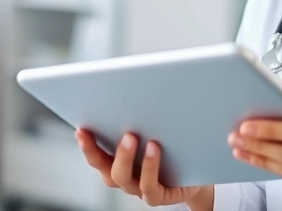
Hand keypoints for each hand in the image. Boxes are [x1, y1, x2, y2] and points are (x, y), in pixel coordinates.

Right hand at [75, 129, 213, 209]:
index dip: (86, 143)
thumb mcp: (156, 129)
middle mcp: (126, 176)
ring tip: (130, 135)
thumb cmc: (174, 147)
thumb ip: (142, 118)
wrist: (199, 173)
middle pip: (103, 167)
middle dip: (95, 149)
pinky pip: (148, 187)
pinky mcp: (158, 195)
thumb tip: (130, 86)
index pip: (96, 154)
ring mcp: (139, 187)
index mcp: (119, 161)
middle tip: (96, 126)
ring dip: (123, 156)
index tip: (81, 127)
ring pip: (121, 177)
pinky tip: (153, 149)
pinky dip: (149, 168)